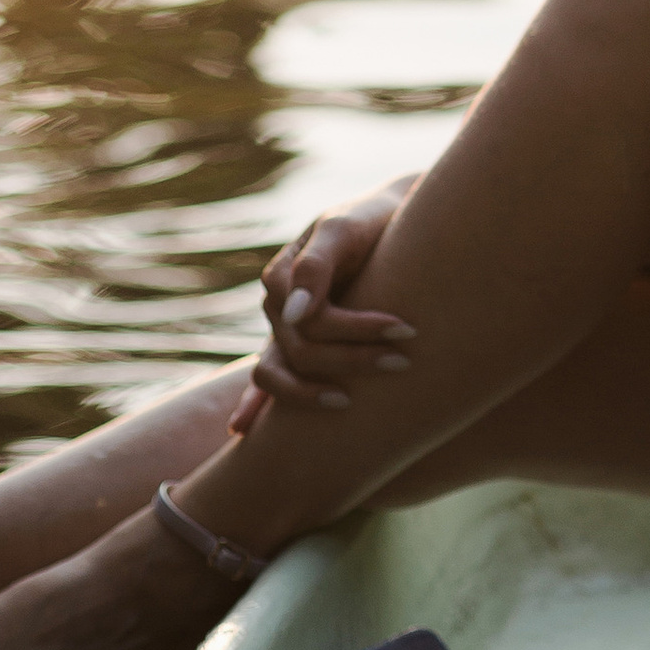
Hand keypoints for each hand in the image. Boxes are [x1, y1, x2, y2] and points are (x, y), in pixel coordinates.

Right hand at [226, 173, 421, 431]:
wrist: (388, 218)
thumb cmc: (369, 219)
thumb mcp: (343, 229)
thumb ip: (316, 265)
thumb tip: (294, 316)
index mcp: (283, 276)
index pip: (313, 321)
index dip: (357, 330)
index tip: (407, 329)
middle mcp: (277, 306)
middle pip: (302, 351)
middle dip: (353, 360)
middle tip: (404, 361)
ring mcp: (282, 328)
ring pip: (279, 373)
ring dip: (309, 394)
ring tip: (351, 404)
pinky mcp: (296, 343)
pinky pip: (267, 377)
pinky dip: (253, 405)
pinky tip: (242, 431)